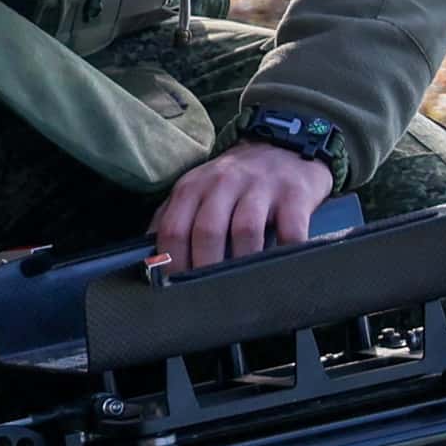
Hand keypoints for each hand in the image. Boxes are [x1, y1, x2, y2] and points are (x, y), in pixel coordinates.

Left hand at [150, 141, 337, 273]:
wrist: (284, 148)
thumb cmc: (236, 181)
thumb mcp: (198, 190)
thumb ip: (174, 219)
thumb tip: (151, 261)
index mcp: (194, 187)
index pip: (174, 228)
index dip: (172, 263)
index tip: (176, 290)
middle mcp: (224, 183)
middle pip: (207, 231)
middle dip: (205, 269)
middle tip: (209, 297)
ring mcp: (260, 188)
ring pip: (245, 231)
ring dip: (242, 265)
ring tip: (242, 289)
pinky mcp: (294, 195)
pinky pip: (290, 232)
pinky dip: (286, 254)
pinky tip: (281, 271)